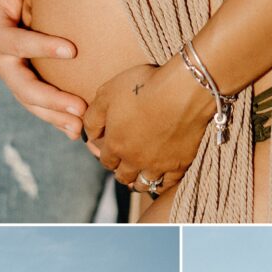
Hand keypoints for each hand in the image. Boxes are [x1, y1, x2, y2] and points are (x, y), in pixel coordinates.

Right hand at [0, 0, 86, 137]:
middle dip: (52, 100)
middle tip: (79, 108)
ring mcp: (9, 77)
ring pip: (31, 103)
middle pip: (25, 87)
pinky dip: (54, 119)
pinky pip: (36, 105)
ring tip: (79, 129)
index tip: (72, 49)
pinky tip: (75, 131)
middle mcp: (0, 63)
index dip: (43, 47)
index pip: (19, 44)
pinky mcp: (20, 83)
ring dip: (55, 118)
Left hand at [83, 59, 213, 190]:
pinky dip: (162, 182)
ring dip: (139, 181)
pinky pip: (168, 183)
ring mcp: (158, 165)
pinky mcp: (180, 164)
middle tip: (125, 164)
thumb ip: (93, 117)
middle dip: (121, 171)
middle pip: (123, 176)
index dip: (107, 156)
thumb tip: (89, 134)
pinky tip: (162, 177)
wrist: (182, 90)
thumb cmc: (143, 87)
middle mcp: (135, 160)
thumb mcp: (107, 94)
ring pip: (144, 184)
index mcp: (116, 145)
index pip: (106, 161)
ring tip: (141, 175)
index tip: (110, 151)